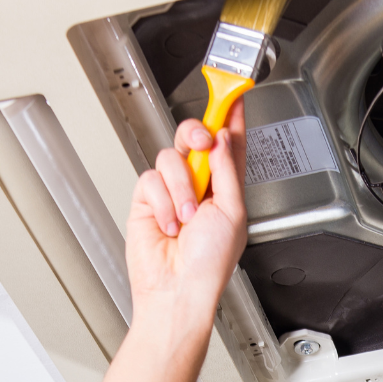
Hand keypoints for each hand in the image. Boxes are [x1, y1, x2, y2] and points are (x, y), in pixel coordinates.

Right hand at [124, 106, 248, 330]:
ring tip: (187, 217)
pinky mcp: (148, 199)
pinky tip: (169, 224)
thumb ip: (227, 170)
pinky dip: (162, 201)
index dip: (232, 115)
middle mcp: (201, 183)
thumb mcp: (233, 213)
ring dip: (181, 187)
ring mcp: (173, 190)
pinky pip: (150, 179)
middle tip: (202, 143)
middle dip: (197, 134)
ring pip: (171, 157)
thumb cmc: (210, 264)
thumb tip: (222, 137)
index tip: (235, 92)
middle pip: (196, 136)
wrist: (177, 289)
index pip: (230, 141)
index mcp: (228, 185)